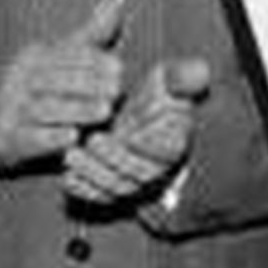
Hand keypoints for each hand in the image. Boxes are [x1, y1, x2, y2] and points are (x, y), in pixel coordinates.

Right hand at [0, 0, 123, 167]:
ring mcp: (12, 112)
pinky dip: (53, 138)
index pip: (65, 56)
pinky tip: (74, 136)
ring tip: (104, 110)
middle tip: (116, 91)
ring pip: (46, 109)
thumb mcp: (56, 55)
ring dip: (78, 110)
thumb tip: (116, 2)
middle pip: (57, 80)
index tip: (118, 68)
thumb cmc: (33, 83)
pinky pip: (32, 139)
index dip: (94, 61)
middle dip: (89, 85)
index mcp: (35, 58)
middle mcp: (19, 82)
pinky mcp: (9, 141)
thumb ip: (90, 34)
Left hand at [63, 56, 210, 204]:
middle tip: (92, 139)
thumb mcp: (168, 80)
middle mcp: (156, 167)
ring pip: (117, 188)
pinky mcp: (110, 189)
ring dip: (94, 174)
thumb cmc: (152, 95)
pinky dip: (83, 189)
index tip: (134, 131)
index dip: (151, 144)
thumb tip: (200, 70)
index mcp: (174, 143)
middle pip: (139, 173)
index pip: (168, 151)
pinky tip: (68, 174)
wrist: (133, 112)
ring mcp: (132, 180)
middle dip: (114, 159)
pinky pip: (98, 197)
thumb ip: (182, 77)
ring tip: (72, 154)